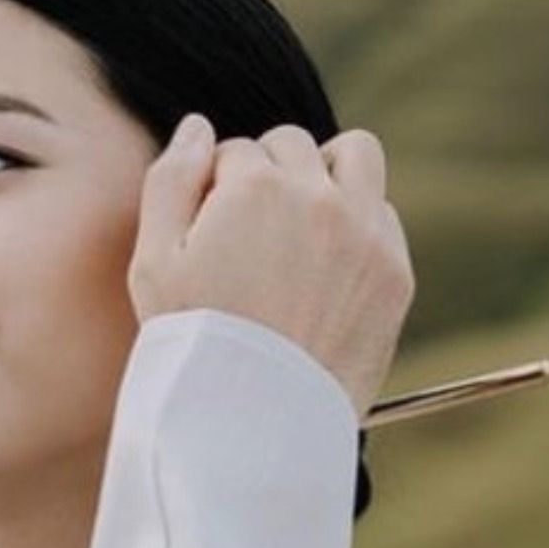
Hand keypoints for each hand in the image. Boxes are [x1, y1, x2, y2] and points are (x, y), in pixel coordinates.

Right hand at [129, 117, 413, 415]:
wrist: (257, 420)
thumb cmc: (194, 342)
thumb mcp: (154, 261)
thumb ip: (169, 180)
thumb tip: (199, 126)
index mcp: (256, 184)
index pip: (236, 150)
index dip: (216, 188)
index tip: (213, 231)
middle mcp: (319, 196)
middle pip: (292, 145)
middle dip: (268, 174)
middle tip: (252, 230)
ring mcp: (365, 232)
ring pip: (356, 155)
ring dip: (328, 171)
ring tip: (303, 215)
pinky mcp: (394, 272)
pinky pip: (384, 214)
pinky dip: (359, 222)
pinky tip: (329, 262)